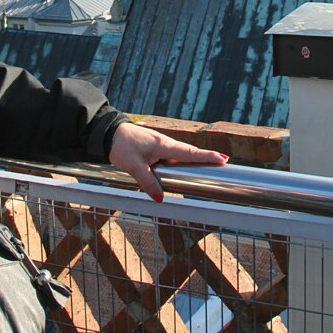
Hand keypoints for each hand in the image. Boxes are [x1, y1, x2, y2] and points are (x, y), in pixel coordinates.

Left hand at [108, 122, 227, 202]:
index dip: (207, 156)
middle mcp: (165, 143)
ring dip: (195, 158)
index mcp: (163, 145)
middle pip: (190, 152)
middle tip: (224, 162)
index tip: (223, 159)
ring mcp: (160, 144)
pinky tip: (184, 167)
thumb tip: (161, 199)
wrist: (109, 133)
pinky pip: (172, 155)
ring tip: (210, 165)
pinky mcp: (155, 147)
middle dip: (206, 157)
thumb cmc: (121, 146)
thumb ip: (148, 182)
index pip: (190, 153)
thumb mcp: (134, 167)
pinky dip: (182, 159)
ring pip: (181, 154)